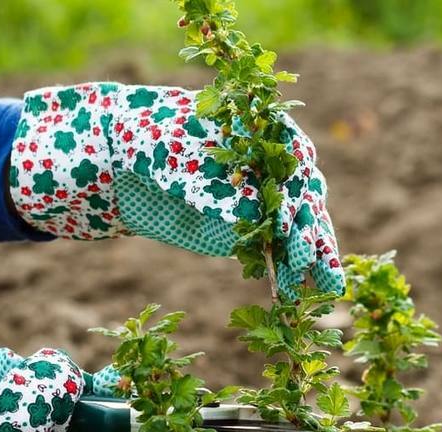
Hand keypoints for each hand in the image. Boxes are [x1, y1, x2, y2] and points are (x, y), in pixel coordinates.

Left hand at [7, 83, 343, 295]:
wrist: (118, 157)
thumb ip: (208, 186)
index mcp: (258, 126)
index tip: (290, 229)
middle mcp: (268, 160)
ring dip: (312, 258)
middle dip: (311, 233)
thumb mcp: (173, 157)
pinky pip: (273, 247)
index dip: (295, 196)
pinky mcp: (245, 224)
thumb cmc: (147, 141)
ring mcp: (260, 193)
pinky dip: (285, 270)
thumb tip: (241, 219)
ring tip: (323, 291)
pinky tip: (296, 294)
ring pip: (296, 226)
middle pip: (302, 197)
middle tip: (311, 268)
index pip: (291, 161)